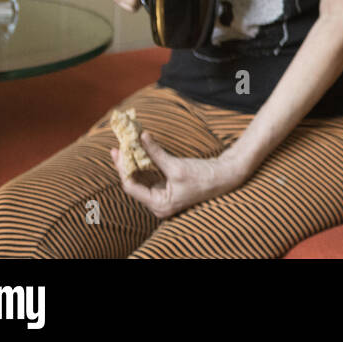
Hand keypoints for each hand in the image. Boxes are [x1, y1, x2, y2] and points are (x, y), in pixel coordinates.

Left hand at [110, 131, 245, 219]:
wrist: (225, 176)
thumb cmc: (203, 176)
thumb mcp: (176, 165)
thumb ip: (156, 153)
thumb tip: (140, 137)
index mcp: (159, 204)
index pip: (131, 187)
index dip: (123, 168)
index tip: (118, 151)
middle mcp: (158, 204)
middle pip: (134, 183)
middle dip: (126, 165)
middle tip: (118, 147)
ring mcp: (163, 196)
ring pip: (141, 179)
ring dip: (135, 163)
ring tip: (126, 147)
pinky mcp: (168, 188)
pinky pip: (151, 176)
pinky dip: (145, 164)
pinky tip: (139, 152)